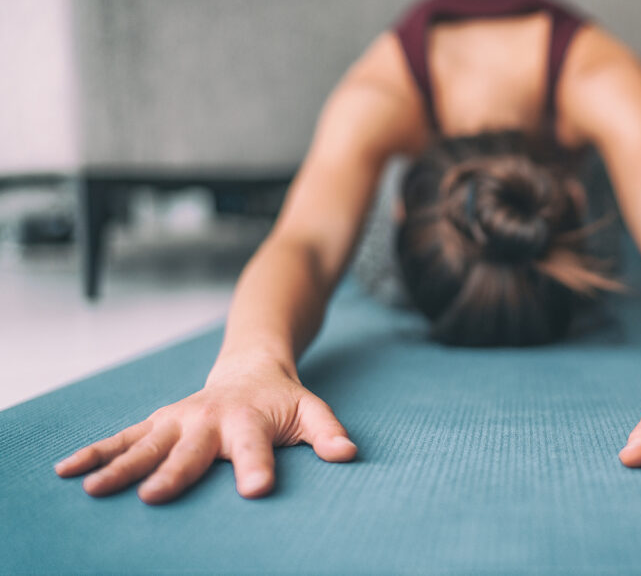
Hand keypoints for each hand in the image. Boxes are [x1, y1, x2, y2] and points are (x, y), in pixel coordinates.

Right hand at [54, 363, 356, 503]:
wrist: (251, 368)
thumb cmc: (283, 401)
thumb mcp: (312, 412)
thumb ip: (328, 432)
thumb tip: (348, 453)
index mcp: (249, 420)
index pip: (255, 447)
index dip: (257, 467)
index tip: (255, 489)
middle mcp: (209, 420)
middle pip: (190, 451)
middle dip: (173, 473)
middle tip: (153, 497)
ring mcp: (179, 420)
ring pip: (146, 443)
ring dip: (120, 465)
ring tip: (94, 489)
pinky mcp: (158, 422)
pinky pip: (123, 438)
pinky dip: (96, 452)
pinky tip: (67, 470)